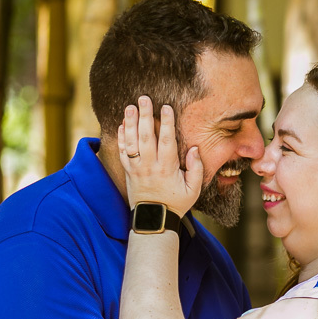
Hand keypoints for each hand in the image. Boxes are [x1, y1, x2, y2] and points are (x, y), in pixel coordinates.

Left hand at [118, 95, 201, 216]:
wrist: (154, 219)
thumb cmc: (176, 203)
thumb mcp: (194, 190)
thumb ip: (196, 168)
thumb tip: (194, 149)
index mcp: (167, 169)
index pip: (166, 141)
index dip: (166, 123)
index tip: (166, 107)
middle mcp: (150, 166)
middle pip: (146, 136)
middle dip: (145, 116)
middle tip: (144, 98)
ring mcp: (136, 168)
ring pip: (131, 141)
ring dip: (130, 122)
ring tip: (130, 106)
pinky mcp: (128, 171)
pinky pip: (122, 151)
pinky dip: (121, 137)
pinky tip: (122, 123)